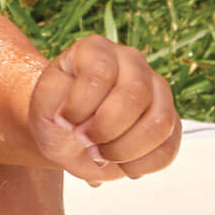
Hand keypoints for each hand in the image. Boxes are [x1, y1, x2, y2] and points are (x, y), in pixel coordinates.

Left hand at [26, 34, 180, 184]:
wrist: (66, 134)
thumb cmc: (55, 112)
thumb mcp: (42, 101)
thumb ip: (56, 97)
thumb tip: (80, 113)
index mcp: (97, 49)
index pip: (100, 73)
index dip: (80, 106)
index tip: (63, 121)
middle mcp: (134, 63)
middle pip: (136, 95)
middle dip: (104, 129)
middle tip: (83, 141)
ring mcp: (158, 91)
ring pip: (160, 123)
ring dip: (123, 150)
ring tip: (100, 154)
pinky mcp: (171, 123)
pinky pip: (168, 149)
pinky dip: (140, 165)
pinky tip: (119, 163)